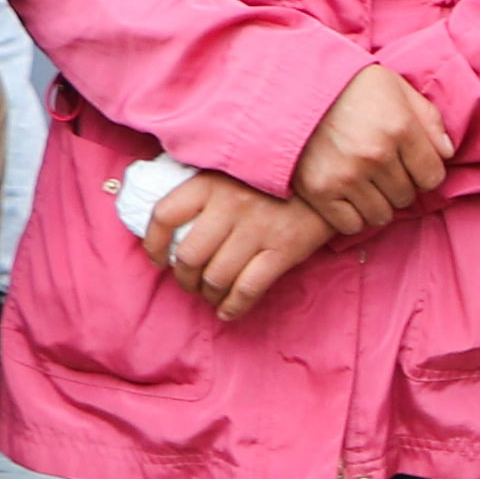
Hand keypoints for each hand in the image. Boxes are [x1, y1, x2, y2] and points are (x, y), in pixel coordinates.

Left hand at [141, 168, 331, 322]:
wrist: (326, 177)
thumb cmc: (274, 175)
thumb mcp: (233, 167)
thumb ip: (202, 183)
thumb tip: (169, 211)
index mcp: (210, 183)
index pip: (165, 215)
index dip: (152, 243)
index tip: (156, 258)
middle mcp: (229, 206)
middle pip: (188, 256)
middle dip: (183, 278)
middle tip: (188, 282)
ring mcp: (256, 230)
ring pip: (216, 277)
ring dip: (207, 294)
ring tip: (210, 295)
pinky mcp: (282, 250)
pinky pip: (248, 288)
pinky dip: (233, 306)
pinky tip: (228, 312)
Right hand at [294, 62, 454, 238]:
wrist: (291, 87)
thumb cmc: (348, 84)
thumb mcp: (396, 87)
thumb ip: (428, 119)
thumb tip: (447, 153)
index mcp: (400, 128)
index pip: (432, 177)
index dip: (424, 172)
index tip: (409, 164)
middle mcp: (377, 156)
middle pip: (406, 197)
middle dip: (398, 185)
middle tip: (380, 169)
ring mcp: (348, 176)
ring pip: (381, 215)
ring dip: (376, 203)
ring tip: (363, 182)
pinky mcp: (320, 191)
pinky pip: (350, 225)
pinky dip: (351, 215)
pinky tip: (345, 196)